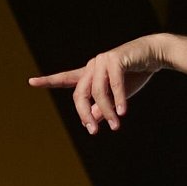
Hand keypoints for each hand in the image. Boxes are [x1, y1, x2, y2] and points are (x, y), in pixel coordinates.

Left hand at [28, 35, 165, 133]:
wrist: (155, 54)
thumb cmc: (136, 73)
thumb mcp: (118, 95)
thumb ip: (104, 106)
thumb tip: (92, 120)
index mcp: (90, 72)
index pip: (67, 78)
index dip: (49, 81)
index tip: (31, 81)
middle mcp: (92, 65)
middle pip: (81, 93)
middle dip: (85, 114)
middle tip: (93, 131)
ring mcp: (103, 61)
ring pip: (98, 92)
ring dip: (107, 111)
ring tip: (116, 125)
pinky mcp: (116, 59)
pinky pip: (115, 84)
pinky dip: (118, 99)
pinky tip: (122, 112)